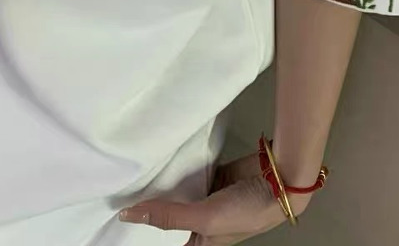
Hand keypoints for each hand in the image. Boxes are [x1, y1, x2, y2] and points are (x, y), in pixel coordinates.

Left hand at [118, 151, 311, 245]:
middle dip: (152, 205)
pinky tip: (162, 160)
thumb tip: (128, 215)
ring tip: (137, 174)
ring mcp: (208, 197)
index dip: (147, 231)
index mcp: (201, 244)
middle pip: (170, 214)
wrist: (279, 181)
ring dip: (165, 184)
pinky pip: (190, 173)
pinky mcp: (214, 175)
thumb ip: (168, 216)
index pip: (166, 241)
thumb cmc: (246, 211)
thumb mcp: (205, 219)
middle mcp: (202, 222)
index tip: (120, 217)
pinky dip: (179, 168)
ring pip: (178, 192)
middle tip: (123, 191)